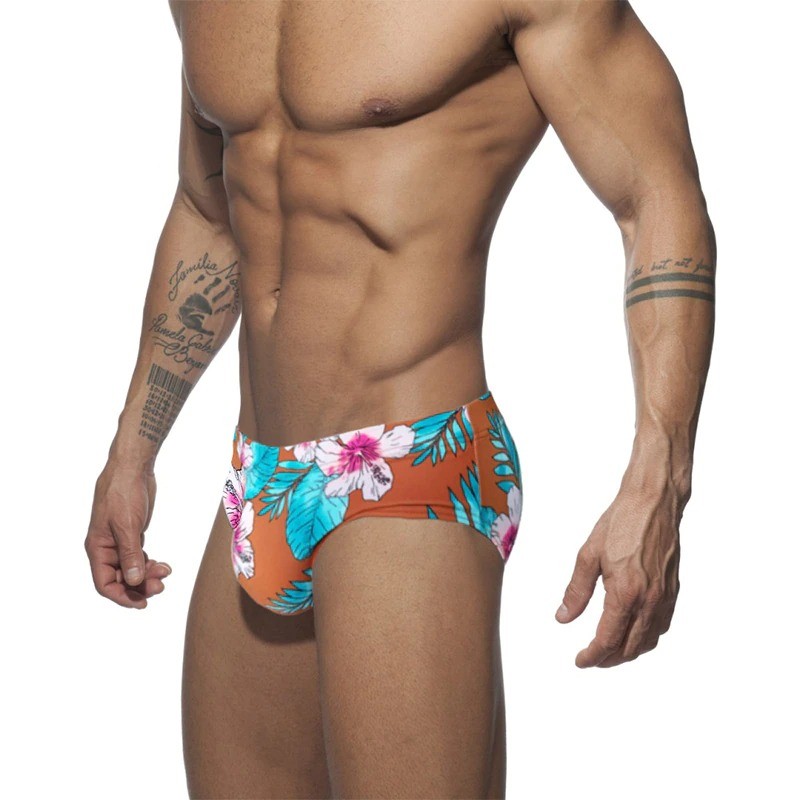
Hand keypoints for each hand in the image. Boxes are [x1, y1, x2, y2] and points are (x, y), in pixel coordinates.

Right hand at [85, 461, 171, 608]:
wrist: (133, 469)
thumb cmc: (124, 493)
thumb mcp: (128, 526)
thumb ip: (131, 555)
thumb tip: (134, 581)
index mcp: (98, 547)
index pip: (105, 583)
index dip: (122, 597)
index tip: (142, 603)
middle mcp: (106, 548)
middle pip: (120, 579)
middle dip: (139, 586)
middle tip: (161, 587)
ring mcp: (120, 541)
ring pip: (132, 569)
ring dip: (147, 576)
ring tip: (166, 573)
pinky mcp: (132, 534)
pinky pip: (139, 557)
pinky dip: (150, 564)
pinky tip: (163, 565)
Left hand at [555, 486, 680, 667]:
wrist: (654, 503)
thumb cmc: (620, 523)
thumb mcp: (588, 555)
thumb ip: (576, 590)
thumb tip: (563, 616)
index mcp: (625, 593)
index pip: (608, 639)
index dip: (593, 655)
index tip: (581, 661)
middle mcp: (649, 600)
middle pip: (630, 647)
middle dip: (609, 659)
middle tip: (592, 659)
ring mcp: (665, 597)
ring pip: (649, 641)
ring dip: (629, 652)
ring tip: (610, 651)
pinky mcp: (673, 589)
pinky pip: (662, 625)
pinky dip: (647, 637)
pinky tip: (634, 632)